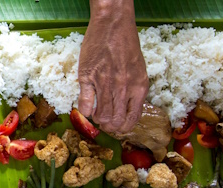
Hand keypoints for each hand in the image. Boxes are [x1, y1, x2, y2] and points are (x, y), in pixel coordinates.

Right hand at [78, 0, 147, 133]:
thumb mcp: (138, 70)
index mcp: (139, 87)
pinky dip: (84, 110)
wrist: (113, 24)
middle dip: (109, 125)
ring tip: (96, 112)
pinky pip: (85, 105)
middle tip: (105, 121)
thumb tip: (126, 111)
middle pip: (115, 122)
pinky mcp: (88, 77)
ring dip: (97, 118)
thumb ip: (134, 91)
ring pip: (100, 116)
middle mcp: (123, 88)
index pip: (131, 120)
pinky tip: (86, 106)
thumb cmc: (126, 45)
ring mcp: (105, 83)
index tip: (117, 125)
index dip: (122, 128)